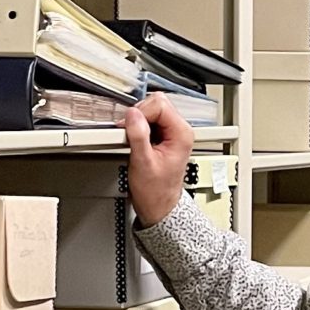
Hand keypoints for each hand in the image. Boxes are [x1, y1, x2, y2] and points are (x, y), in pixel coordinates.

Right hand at [123, 93, 194, 227]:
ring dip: (137, 120)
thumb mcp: (143, 163)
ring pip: (152, 110)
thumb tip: (132, 115)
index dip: (140, 112)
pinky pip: (149, 120)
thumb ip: (138, 136)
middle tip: (128, 130)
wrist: (158, 206)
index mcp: (181, 134)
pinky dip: (138, 126)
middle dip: (139, 114)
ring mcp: (172, 132)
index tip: (127, 124)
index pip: (159, 104)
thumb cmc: (156, 191)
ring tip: (131, 137)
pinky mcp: (163, 136)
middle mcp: (180, 130)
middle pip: (157, 103)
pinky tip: (134, 139)